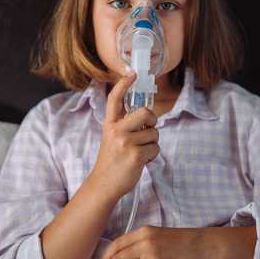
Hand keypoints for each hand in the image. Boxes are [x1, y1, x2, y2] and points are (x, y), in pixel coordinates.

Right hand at [91, 72, 159, 200]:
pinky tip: (141, 162)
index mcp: (110, 124)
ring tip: (141, 152)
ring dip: (152, 144)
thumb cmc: (112, 161)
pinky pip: (156, 148)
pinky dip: (153, 156)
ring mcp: (126, 142)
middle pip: (146, 112)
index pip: (115, 99)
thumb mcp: (111, 138)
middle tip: (149, 129)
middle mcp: (116, 130)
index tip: (132, 73)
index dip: (124, 84)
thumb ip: (124, 125)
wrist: (104, 184)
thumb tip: (146, 116)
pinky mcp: (136, 155)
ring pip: (154, 133)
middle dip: (153, 120)